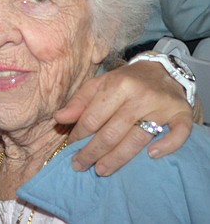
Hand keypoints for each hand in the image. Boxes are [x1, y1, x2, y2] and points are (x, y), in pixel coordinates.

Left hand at [54, 60, 192, 175]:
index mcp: (118, 85)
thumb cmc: (125, 81)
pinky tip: (151, 156)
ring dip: (117, 159)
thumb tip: (59, 118)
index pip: (93, 117)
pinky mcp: (182, 114)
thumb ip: (79, 101)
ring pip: (137, 139)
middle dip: (92, 152)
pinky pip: (178, 135)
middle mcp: (140, 96)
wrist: (161, 71)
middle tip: (80, 165)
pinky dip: (166, 146)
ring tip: (101, 170)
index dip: (79, 135)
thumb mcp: (98, 84)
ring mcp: (162, 107)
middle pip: (112, 132)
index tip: (70, 146)